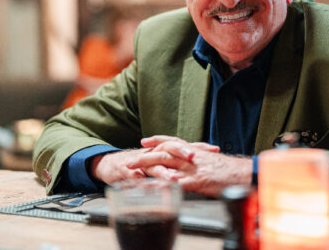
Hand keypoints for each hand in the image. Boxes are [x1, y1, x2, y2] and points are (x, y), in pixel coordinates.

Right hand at [90, 137, 219, 184]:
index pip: (185, 146)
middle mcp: (156, 153)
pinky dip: (138, 178)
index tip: (214, 149)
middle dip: (181, 151)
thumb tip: (204, 165)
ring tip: (172, 178)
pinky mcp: (128, 170)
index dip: (200, 146)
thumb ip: (181, 165)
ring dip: (163, 171)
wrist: (115, 164)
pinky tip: (142, 182)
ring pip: (153, 164)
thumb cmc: (143, 164)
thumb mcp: (163, 163)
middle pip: (170, 148)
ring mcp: (142, 162)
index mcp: (165, 151)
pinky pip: (133, 175)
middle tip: (192, 156)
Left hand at [130, 136, 251, 196]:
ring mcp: (194, 167)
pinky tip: (156, 185)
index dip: (158, 141)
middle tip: (129, 160)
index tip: (144, 141)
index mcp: (195, 151)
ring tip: (135, 172)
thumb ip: (198, 163)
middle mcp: (192, 156)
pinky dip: (167, 183)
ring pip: (167, 164)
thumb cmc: (231, 171)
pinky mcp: (199, 180)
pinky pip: (179, 181)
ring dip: (149, 168)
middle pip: (164, 152)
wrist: (245, 173)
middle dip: (145, 156)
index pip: (173, 141)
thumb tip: (190, 166)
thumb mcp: (211, 163)